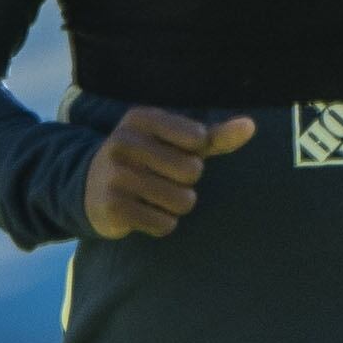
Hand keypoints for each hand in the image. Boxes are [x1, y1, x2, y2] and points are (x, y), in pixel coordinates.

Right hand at [83, 105, 257, 238]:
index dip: (195, 153)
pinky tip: (143, 213)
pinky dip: (162, 224)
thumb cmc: (148, 160)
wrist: (91, 188)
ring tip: (154, 197)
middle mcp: (124, 141)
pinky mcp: (113, 207)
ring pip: (182, 201)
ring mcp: (115, 175)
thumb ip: (215, 136)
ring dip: (177, 206)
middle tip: (162, 179)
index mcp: (141, 118)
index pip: (198, 137)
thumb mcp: (176, 143)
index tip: (175, 153)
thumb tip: (251, 126)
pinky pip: (165, 224)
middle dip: (187, 183)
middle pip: (192, 171)